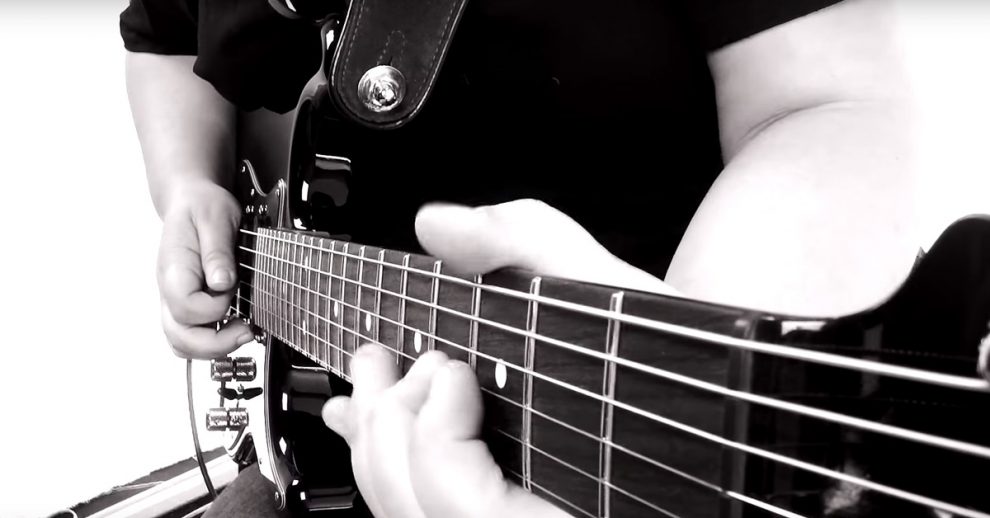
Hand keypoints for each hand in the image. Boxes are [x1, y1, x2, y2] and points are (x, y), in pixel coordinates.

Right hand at [156, 179, 253, 358]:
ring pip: (181, 343)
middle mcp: (168, 289)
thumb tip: (222, 283)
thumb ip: (217, 250)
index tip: (233, 289)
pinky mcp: (184, 305)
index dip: (215, 307)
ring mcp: (173, 300)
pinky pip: (187, 337)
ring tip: (242, 333)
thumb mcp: (216, 217)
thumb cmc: (203, 207)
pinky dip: (208, 344)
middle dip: (215, 343)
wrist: (191, 201)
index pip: (185, 307)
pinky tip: (231, 330)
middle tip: (246, 331)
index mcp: (174, 268)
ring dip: (212, 348)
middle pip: (179, 336)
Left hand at [322, 199, 676, 517]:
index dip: (436, 434)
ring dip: (373, 440)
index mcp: (577, 508)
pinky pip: (417, 513)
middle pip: (417, 512)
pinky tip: (363, 419)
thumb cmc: (662, 353)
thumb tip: (438, 225)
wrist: (691, 395)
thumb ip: (524, 240)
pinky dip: (382, 460)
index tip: (448, 366)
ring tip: (365, 380)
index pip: (466, 506)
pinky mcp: (497, 515)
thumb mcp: (605, 282)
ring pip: (408, 517)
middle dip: (387, 425)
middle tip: (386, 360)